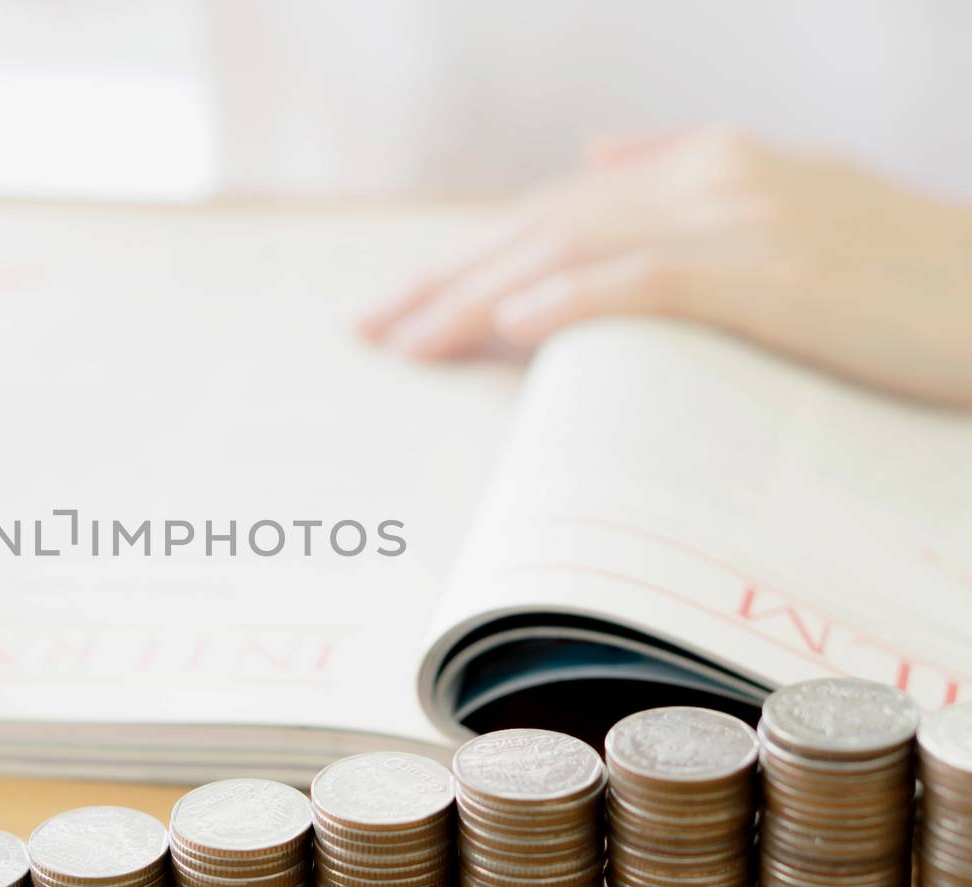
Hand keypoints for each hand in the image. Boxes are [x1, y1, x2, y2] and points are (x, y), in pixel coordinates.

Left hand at [362, 127, 971, 408]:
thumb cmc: (897, 270)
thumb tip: (595, 163)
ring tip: (409, 341)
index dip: (470, 256)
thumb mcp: (789, 197)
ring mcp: (740, 221)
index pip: (555, 214)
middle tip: (371, 329)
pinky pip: (646, 284)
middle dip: (446, 280)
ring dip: (478, 298)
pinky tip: (508, 326)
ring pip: (572, 253)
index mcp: (706, 163)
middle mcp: (709, 179)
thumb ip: (683, 173)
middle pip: (542, 230)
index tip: (403, 300)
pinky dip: (570, 299)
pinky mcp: (770, 273)